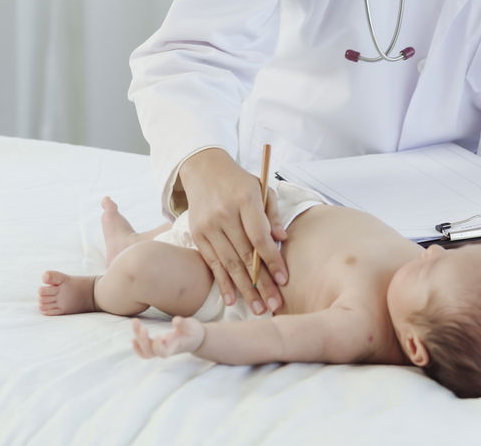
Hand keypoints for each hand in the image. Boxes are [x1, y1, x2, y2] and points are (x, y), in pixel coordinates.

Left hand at [131, 316, 203, 357]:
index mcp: (175, 346)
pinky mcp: (157, 345)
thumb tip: (175, 320)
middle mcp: (165, 349)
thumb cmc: (193, 332)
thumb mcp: (192, 325)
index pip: (163, 352)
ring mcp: (160, 349)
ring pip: (145, 351)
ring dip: (138, 339)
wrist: (195, 339)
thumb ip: (184, 323)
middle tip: (143, 327)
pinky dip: (137, 346)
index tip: (159, 335)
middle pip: (150, 353)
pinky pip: (144, 351)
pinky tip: (133, 338)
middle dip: (143, 341)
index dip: (158, 346)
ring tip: (135, 322)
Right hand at [178, 148, 288, 314]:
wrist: (204, 170)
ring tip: (258, 309)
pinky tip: (232, 300)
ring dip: (244, 290)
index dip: (272, 261)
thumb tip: (282, 239)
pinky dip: (223, 283)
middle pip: (245, 255)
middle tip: (274, 306)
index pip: (259, 237)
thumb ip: (272, 215)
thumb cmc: (240, 182)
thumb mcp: (261, 189)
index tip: (283, 280)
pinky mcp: (197, 235)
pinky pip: (212, 263)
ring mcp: (208, 226)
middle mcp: (224, 215)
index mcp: (244, 200)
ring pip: (229, 264)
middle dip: (261, 284)